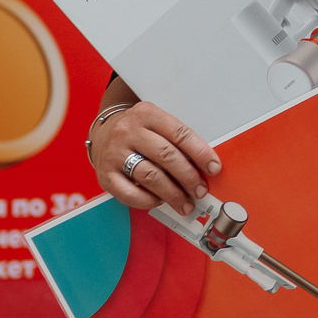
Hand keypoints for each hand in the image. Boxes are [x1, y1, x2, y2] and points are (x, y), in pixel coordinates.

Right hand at [90, 100, 222, 214]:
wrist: (103, 133)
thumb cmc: (139, 131)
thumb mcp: (156, 123)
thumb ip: (176, 140)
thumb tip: (204, 166)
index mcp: (146, 114)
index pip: (179, 134)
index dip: (200, 153)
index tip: (214, 168)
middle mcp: (128, 132)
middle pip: (166, 156)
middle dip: (188, 177)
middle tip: (200, 191)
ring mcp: (114, 154)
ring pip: (150, 176)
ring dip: (172, 194)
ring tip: (185, 203)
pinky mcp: (105, 175)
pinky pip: (130, 193)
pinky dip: (149, 201)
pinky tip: (160, 202)